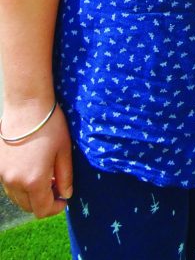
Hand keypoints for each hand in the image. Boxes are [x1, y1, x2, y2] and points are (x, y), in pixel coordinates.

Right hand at [0, 102, 72, 216]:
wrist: (26, 106)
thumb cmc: (50, 126)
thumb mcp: (64, 151)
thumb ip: (65, 177)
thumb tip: (67, 194)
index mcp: (34, 181)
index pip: (42, 210)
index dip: (55, 208)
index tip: (64, 199)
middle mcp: (15, 182)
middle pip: (28, 206)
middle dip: (43, 201)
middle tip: (56, 186)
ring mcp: (3, 175)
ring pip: (17, 197)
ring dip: (31, 194)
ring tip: (45, 176)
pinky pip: (9, 185)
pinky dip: (20, 184)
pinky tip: (31, 169)